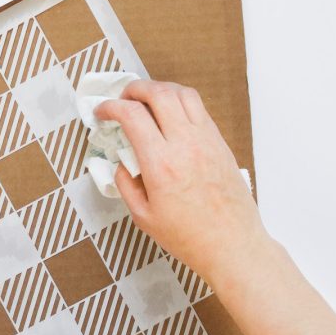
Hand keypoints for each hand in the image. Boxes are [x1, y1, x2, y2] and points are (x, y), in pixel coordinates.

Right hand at [96, 80, 269, 283]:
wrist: (233, 246)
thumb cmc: (191, 237)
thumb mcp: (143, 217)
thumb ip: (125, 185)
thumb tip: (121, 164)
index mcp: (161, 164)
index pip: (131, 115)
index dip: (110, 107)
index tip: (102, 112)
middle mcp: (185, 144)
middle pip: (158, 93)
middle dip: (134, 89)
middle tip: (122, 99)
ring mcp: (206, 140)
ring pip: (182, 93)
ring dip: (159, 89)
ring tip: (147, 101)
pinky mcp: (219, 143)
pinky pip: (199, 109)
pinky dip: (180, 102)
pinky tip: (171, 116)